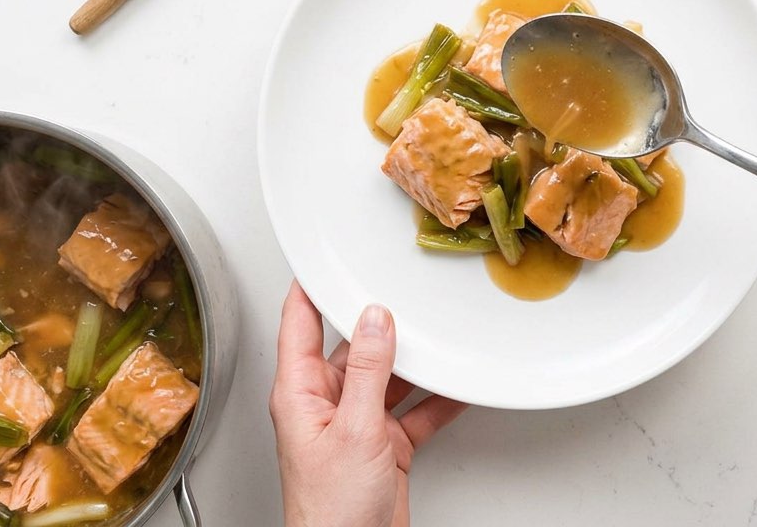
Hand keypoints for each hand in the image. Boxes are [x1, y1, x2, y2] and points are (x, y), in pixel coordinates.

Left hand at [270, 282, 467, 526]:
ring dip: (416, 363)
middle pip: (353, 346)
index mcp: (300, 393)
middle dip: (380, 323)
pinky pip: (414, 410)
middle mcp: (325, 404)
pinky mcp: (384, 446)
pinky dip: (437, 399)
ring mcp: (356, 424)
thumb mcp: (354, 430)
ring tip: (440, 338)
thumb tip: (375, 320)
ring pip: (389, 377)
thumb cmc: (328, 513)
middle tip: (403, 292)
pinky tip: (457, 386)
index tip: (327, 256)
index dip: (311, 286)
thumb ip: (367, 371)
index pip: (299, 323)